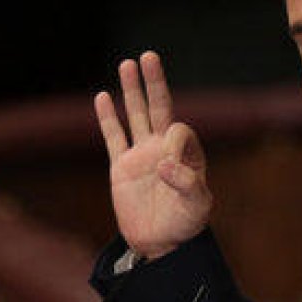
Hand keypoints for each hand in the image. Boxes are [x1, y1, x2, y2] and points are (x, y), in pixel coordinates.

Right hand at [94, 51, 212, 259]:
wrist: (161, 245)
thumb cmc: (186, 224)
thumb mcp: (198, 206)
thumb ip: (187, 183)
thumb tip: (163, 163)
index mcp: (187, 153)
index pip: (178, 130)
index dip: (174, 141)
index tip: (168, 167)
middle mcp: (164, 148)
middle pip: (159, 107)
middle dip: (154, 82)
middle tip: (148, 56)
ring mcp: (141, 155)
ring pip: (135, 115)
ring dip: (132, 91)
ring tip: (127, 64)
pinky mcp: (121, 167)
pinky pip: (114, 137)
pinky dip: (108, 118)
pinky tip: (103, 97)